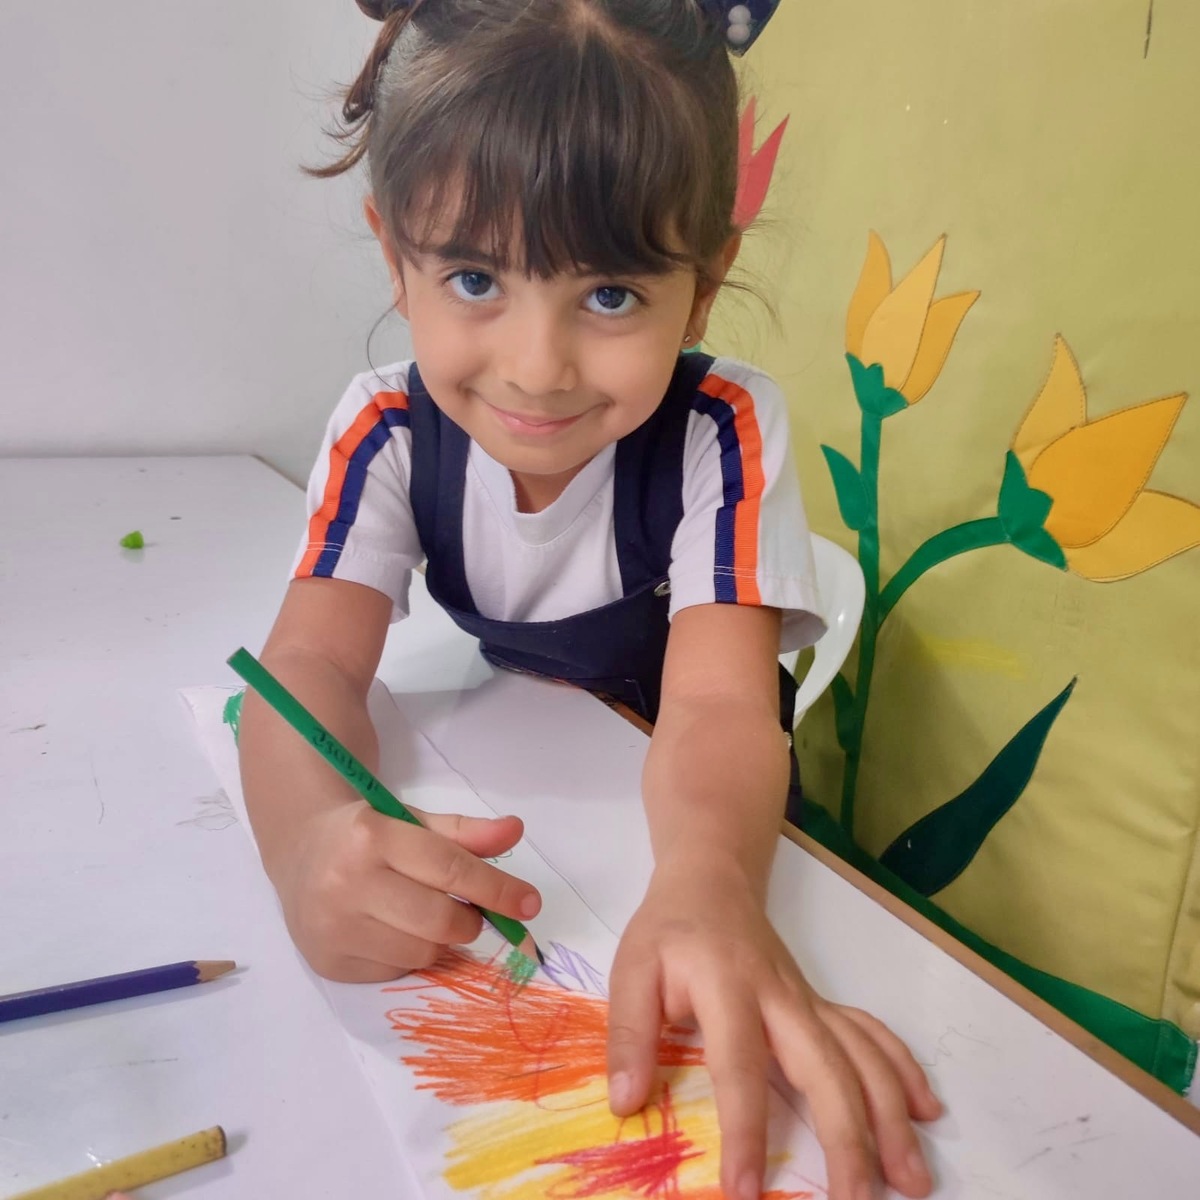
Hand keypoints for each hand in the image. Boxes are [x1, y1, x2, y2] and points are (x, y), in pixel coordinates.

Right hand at [271, 802, 540, 980]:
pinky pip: (395, 972)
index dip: (497, 890)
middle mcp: (347, 883)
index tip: (530, 903)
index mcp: (373, 837)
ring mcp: (333, 927)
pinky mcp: (328, 963)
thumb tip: (515, 831)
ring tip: (419, 915)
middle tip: (468, 912)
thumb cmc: (369, 835)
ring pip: (421, 953)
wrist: (301, 852)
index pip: (450, 870)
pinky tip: (390, 931)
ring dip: (438, 941)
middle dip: (469, 920)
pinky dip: (407, 956)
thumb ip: (467, 833)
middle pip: (440, 920)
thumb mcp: (416, 823)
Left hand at [606, 858, 940, 1199]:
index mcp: (727, 988)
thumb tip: (628, 1102)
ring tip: (911, 1177)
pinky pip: (870, 1034)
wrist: (712, 880)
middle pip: (826, 1066)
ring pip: (860, 1055)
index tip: (747, 1190)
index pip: (740, 1066)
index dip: (746, 1129)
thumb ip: (628, 1033)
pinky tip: (924, 1111)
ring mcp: (808, 1000)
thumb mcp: (631, 969)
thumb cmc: (669, 931)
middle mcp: (781, 996)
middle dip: (848, 1136)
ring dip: (890, 1115)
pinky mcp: (820, 1004)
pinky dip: (902, 1070)